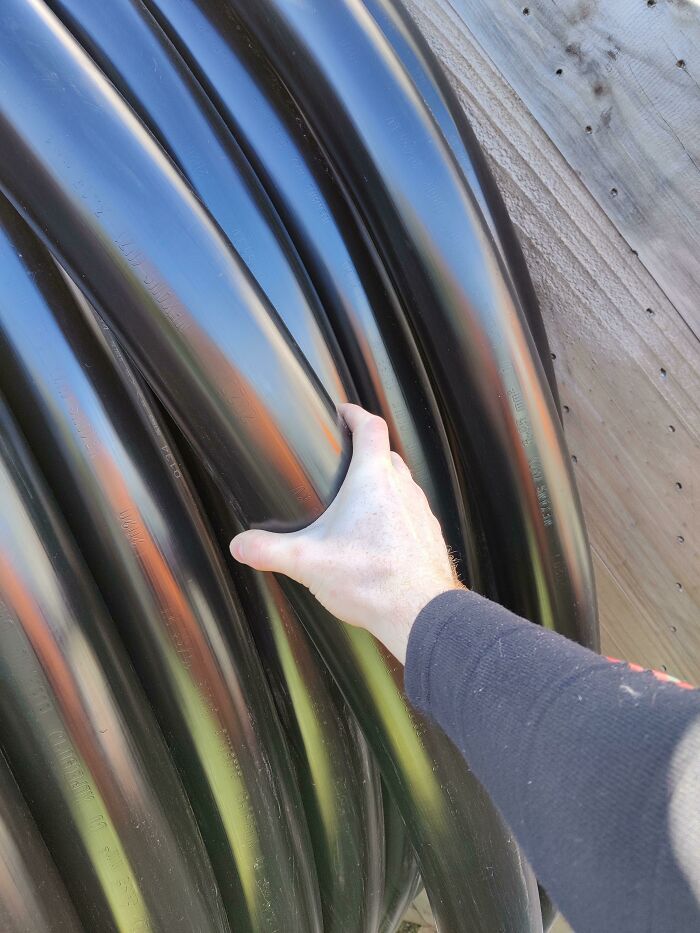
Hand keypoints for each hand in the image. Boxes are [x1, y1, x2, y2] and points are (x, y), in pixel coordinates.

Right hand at [230, 403, 462, 662]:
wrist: (419, 613)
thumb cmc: (371, 580)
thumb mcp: (308, 563)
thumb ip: (269, 550)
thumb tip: (240, 545)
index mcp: (373, 480)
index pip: (371, 428)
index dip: (356, 414)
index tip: (344, 412)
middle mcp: (402, 488)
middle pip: (387, 454)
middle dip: (367, 451)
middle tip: (346, 458)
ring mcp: (420, 512)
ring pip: (402, 484)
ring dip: (383, 484)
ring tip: (359, 501)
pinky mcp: (429, 536)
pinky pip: (411, 513)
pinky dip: (395, 514)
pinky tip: (378, 537)